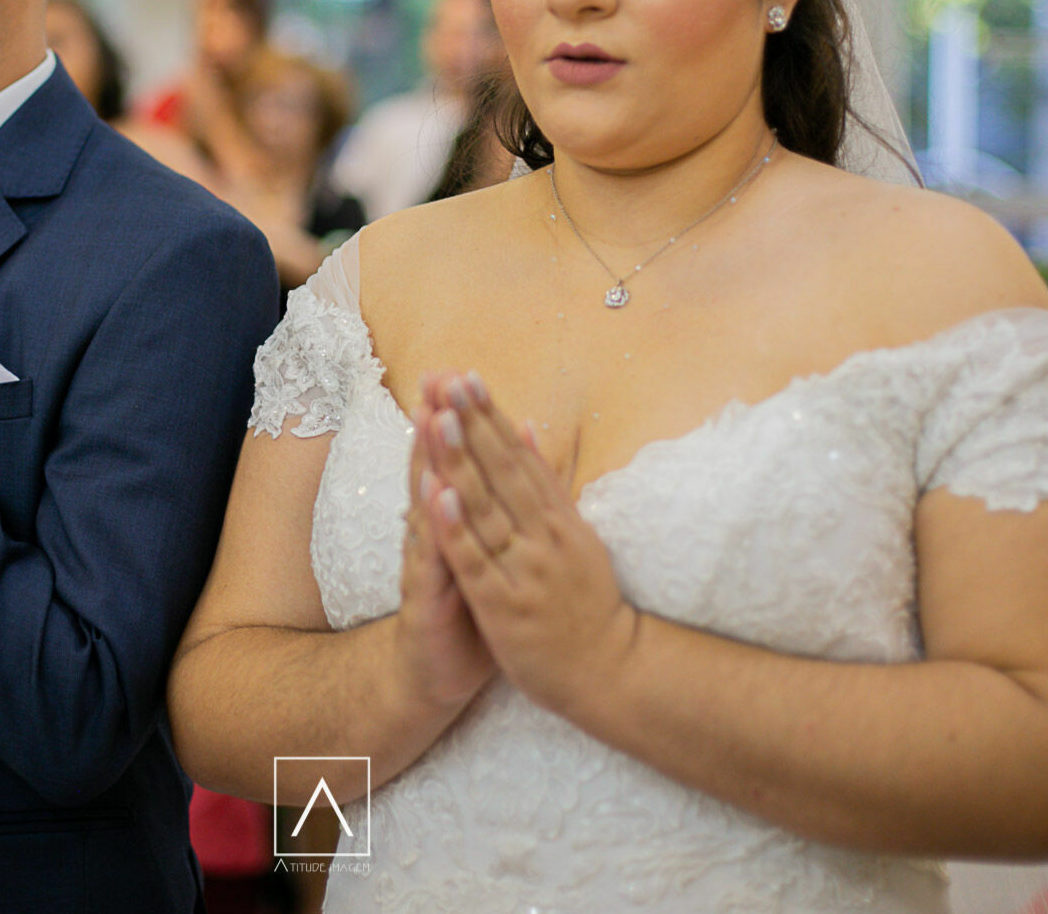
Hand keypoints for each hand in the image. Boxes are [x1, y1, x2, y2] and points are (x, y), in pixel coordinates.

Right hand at [394, 380, 496, 709]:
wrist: (435, 676)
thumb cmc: (468, 613)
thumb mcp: (484, 555)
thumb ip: (492, 509)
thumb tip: (510, 460)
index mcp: (455, 523)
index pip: (455, 462)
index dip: (459, 420)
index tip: (461, 373)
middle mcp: (434, 535)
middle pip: (434, 470)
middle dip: (437, 423)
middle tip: (438, 377)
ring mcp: (425, 563)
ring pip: (427, 504)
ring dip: (427, 460)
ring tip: (432, 416)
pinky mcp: (425, 598)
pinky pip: (430, 557)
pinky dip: (432, 525)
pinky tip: (433, 493)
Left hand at [420, 372, 637, 718]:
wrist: (609, 671)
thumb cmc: (587, 602)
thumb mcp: (575, 533)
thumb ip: (548, 483)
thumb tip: (530, 428)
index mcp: (556, 517)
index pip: (517, 457)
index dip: (490, 417)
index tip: (467, 377)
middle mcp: (543, 535)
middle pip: (502, 471)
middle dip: (474, 424)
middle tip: (449, 381)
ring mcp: (524, 568)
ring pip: (487, 507)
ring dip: (463, 461)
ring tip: (441, 419)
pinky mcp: (504, 603)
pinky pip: (476, 560)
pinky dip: (456, 527)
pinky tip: (437, 494)